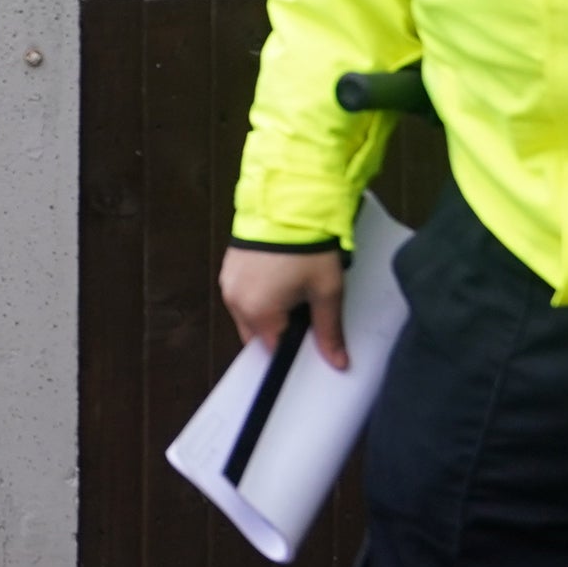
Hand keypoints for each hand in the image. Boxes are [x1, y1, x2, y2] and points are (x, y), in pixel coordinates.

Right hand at [220, 245, 347, 371]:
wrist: (289, 202)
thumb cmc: (309, 249)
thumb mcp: (327, 291)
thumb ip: (329, 331)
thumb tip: (339, 364)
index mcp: (257, 313)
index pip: (273, 350)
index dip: (293, 346)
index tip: (310, 335)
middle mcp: (235, 301)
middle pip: (256, 333)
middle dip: (278, 329)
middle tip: (305, 310)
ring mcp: (228, 281)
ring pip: (248, 312)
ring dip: (267, 310)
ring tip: (293, 289)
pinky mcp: (228, 264)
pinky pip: (242, 292)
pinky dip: (258, 292)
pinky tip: (278, 276)